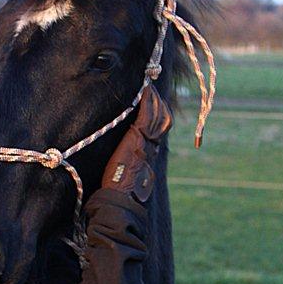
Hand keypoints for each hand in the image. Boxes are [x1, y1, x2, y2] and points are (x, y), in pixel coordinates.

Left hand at [102, 84, 172, 201]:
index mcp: (151, 154)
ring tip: (148, 87)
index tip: (156, 103)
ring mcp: (146, 141)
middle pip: (163, 119)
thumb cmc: (120, 190)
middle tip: (152, 89)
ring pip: (157, 114)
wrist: (121, 197)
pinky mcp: (137, 137)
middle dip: (158, 102)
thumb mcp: (130, 174)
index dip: (160, 114)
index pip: (161, 129)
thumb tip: (124, 160)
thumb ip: (131, 163)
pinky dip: (147, 100)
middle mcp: (153, 146)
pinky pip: (146, 114)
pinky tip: (145, 90)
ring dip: (153, 98)